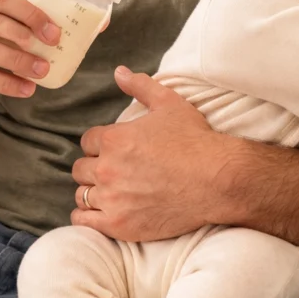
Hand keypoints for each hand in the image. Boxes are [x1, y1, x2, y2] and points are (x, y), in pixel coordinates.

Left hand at [71, 66, 229, 240]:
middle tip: (115, 172)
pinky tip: (102, 212)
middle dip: (95, 168)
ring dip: (92, 192)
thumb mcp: (169, 103)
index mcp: (114, 138)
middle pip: (81, 168)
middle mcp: (107, 168)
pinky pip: (83, 221)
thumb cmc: (195, 140)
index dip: (100, 145)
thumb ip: (140, 86)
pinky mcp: (119, 224)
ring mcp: (112, 198)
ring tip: (110, 192)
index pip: (88, 141)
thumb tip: (119, 72)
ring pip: (82, 194)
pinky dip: (88, 216)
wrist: (217, 180)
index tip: (115, 152)